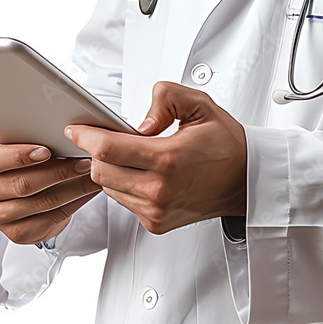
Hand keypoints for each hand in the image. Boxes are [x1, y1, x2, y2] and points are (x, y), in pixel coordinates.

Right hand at [0, 140, 101, 244]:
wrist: (28, 185)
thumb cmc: (25, 156)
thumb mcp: (21, 139)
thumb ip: (31, 134)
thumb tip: (64, 128)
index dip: (19, 156)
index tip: (46, 151)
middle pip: (21, 184)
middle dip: (59, 171)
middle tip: (84, 162)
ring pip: (40, 202)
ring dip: (72, 188)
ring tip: (91, 175)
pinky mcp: (15, 233)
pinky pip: (48, 220)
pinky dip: (72, 204)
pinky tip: (85, 192)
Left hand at [65, 81, 246, 234]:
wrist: (246, 180)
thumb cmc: (225, 144)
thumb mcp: (200, 105)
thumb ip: (166, 99)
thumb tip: (140, 123)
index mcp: (168, 160)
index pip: (108, 150)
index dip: (85, 136)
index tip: (76, 128)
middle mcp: (160, 190)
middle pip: (100, 172)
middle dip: (97, 152)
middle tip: (107, 137)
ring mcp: (156, 211)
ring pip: (109, 188)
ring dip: (111, 169)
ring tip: (131, 154)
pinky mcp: (156, 223)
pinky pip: (123, 201)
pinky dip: (124, 185)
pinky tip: (142, 172)